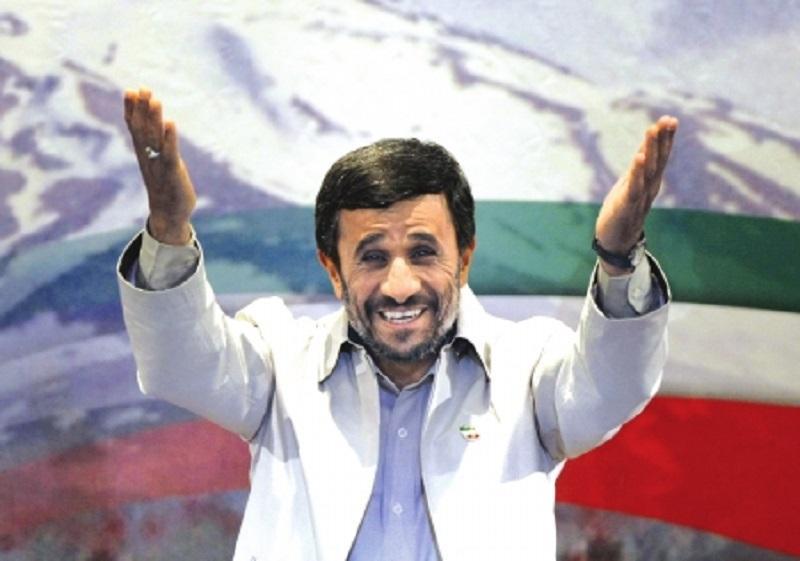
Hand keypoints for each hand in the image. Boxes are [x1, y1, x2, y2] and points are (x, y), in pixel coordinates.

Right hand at [124, 87, 195, 244]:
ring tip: (155, 99)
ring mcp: (158, 164)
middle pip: (142, 130)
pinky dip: (170, 138)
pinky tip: (171, 123)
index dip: (131, 110)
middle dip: (142, 109)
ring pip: (154, 138)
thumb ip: (155, 148)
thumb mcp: (157, 164)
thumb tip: (154, 133)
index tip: (130, 90)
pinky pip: (169, 152)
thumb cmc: (165, 187)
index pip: (135, 128)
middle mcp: (148, 157)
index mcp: (144, 154)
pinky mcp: (172, 172)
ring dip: (154, 118)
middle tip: (142, 88)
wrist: (168, 215)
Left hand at [595, 115, 677, 274]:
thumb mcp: (631, 184)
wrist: (616, 242)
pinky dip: (637, 172)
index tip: (670, 119)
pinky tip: (638, 157)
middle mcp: (649, 187)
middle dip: (662, 139)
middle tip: (668, 119)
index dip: (665, 138)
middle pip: (657, 160)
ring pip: (647, 170)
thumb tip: (645, 146)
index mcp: (650, 181)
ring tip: (652, 130)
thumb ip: (638, 167)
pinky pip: (633, 187)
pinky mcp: (626, 206)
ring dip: (650, 149)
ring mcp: (640, 197)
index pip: (660, 156)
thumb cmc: (623, 210)